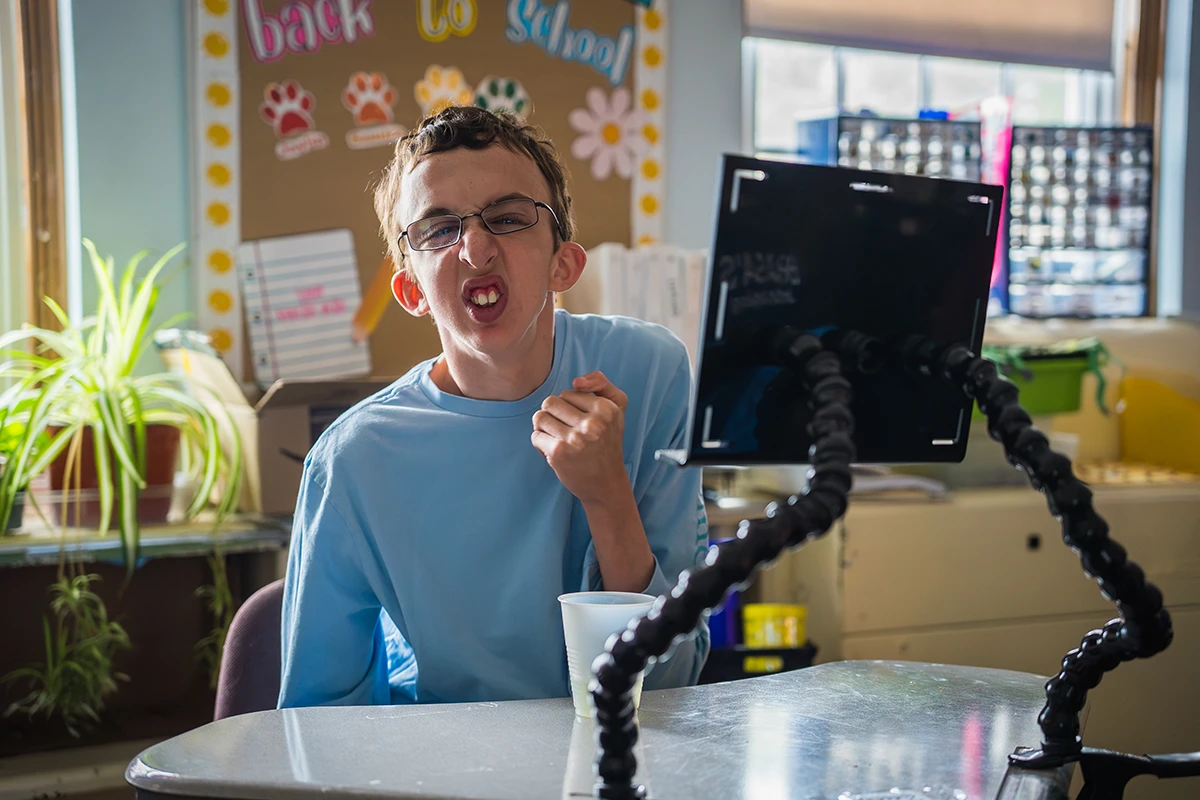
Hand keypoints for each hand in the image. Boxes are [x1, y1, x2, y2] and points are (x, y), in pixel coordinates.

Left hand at [531, 372, 628, 505]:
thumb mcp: (617, 408)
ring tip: (557, 438)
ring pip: (539, 417)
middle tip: (563, 429)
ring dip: (544, 428)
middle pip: (550, 402)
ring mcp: (575, 438)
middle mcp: (592, 423)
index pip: (568, 392)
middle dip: (552, 415)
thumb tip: (576, 381)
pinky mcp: (559, 453)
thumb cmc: (608, 443)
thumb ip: (601, 383)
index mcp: (606, 409)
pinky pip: (535, 436)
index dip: (568, 406)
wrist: (607, 483)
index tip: (577, 421)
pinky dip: (540, 443)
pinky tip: (553, 451)